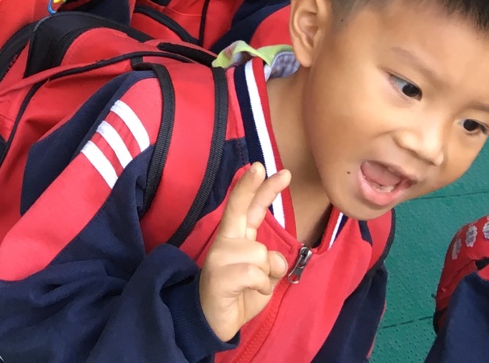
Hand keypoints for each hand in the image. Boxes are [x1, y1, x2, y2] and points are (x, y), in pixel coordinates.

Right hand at [198, 163, 290, 341]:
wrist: (213, 322)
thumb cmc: (240, 295)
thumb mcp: (264, 279)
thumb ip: (272, 262)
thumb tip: (275, 258)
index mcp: (236, 237)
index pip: (249, 208)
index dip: (259, 188)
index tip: (264, 166)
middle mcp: (226, 240)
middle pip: (239, 208)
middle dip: (251, 187)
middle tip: (259, 166)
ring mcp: (220, 255)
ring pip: (261, 253)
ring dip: (266, 275)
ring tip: (252, 287)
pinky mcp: (219, 274)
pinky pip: (256, 273)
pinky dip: (261, 287)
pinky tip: (248, 293)